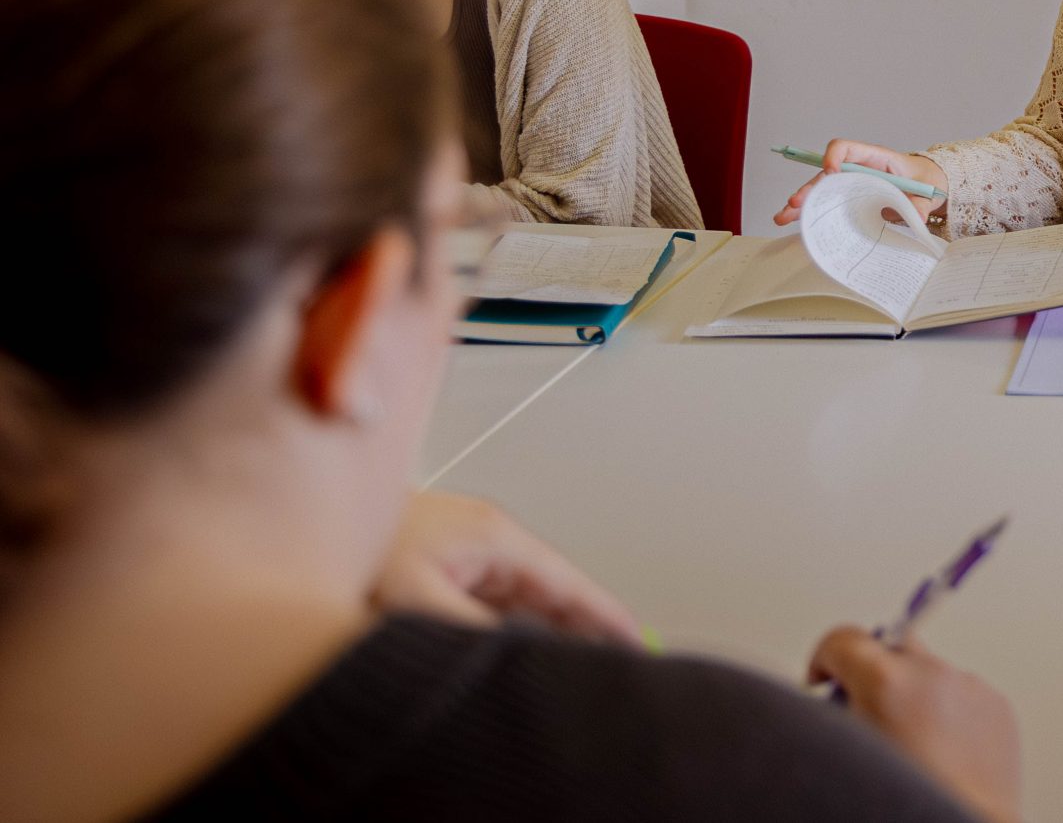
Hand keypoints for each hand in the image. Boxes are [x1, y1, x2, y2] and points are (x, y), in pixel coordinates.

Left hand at [371, 491, 640, 645]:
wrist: (295, 525)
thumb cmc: (352, 548)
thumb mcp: (416, 597)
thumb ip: (475, 628)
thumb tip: (520, 655)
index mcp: (492, 535)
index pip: (568, 583)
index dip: (605, 617)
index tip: (636, 643)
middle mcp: (484, 540)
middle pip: (551, 592)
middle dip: (581, 628)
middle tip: (610, 665)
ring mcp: (464, 553)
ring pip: (522, 600)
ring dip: (544, 630)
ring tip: (568, 667)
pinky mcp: (441, 569)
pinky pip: (493, 604)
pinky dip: (511, 629)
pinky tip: (512, 655)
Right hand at [776, 140, 949, 226]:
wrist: (926, 185)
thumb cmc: (923, 180)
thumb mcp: (926, 190)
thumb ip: (921, 202)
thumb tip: (918, 217)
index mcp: (875, 158)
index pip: (846, 147)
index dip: (834, 156)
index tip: (831, 172)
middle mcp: (857, 169)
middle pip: (826, 173)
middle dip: (810, 188)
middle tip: (795, 203)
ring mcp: (851, 184)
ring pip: (821, 190)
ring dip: (802, 203)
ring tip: (782, 217)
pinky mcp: (850, 199)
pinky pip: (827, 203)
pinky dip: (811, 213)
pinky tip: (794, 223)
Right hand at [809, 627, 1021, 822]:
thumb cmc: (905, 808)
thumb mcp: (848, 754)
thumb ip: (837, 714)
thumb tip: (834, 701)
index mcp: (886, 684)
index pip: (843, 639)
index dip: (825, 659)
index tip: (823, 680)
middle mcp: (932, 675)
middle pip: (891, 648)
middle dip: (873, 674)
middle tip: (867, 714)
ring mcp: (970, 687)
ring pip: (929, 674)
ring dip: (914, 696)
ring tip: (912, 749)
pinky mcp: (997, 706)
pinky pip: (962, 695)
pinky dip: (948, 714)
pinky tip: (942, 757)